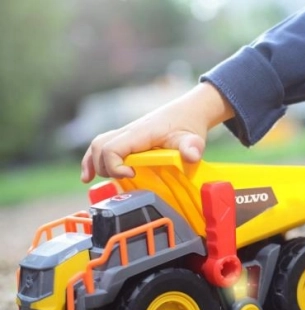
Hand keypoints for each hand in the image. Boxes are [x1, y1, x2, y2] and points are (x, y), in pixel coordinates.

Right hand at [80, 82, 233, 182]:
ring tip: (92, 180)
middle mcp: (128, 131)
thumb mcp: (194, 138)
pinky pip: (102, 146)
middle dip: (105, 168)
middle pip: (100, 148)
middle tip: (126, 178)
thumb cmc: (189, 125)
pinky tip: (88, 176)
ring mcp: (125, 134)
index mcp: (140, 133)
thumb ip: (192, 147)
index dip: (115, 166)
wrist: (188, 112)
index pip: (112, 148)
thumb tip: (192, 156)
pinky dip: (92, 160)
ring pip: (97, 146)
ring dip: (93, 164)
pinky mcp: (127, 138)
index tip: (132, 175)